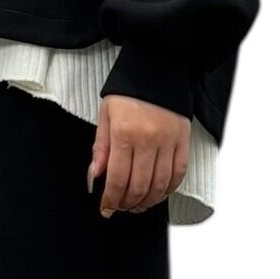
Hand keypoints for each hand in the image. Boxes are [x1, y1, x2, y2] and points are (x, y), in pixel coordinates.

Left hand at [87, 94, 189, 216]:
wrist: (158, 69)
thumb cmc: (128, 92)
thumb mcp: (105, 115)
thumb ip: (101, 148)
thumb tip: (95, 176)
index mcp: (125, 134)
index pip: (117, 179)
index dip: (111, 200)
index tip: (106, 209)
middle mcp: (148, 140)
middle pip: (139, 187)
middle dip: (127, 203)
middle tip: (120, 207)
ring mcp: (169, 142)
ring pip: (160, 185)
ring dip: (148, 201)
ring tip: (137, 205)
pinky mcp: (184, 141)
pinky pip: (178, 173)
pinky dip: (168, 189)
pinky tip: (158, 194)